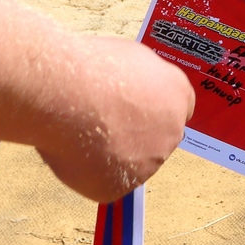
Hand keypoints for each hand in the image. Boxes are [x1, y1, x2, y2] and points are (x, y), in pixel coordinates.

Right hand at [39, 36, 193, 202]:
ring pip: (128, 162)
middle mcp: (171, 133)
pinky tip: (74, 148)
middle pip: (153, 140)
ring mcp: (148, 163)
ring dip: (109, 153)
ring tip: (81, 130)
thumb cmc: (91, 68)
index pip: (174, 111)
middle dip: (131, 134)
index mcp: (178, 96)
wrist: (66, 95)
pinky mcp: (120, 185)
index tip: (129, 110)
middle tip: (99, 121)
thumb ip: (142, 82)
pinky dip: (88, 170)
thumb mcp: (131, 58)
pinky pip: (103, 180)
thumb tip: (134, 92)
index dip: (148, 111)